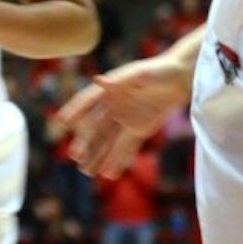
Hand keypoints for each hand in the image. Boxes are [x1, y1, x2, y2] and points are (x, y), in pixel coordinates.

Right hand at [58, 56, 191, 176]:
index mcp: (111, 89)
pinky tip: (109, 173)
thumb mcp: (141, 74)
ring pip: (108, 141)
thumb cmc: (160, 70)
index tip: (61, 120)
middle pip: (96, 126)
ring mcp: (126, 119)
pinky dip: (118, 159)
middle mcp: (114, 105)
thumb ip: (120, 80)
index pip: (87, 100)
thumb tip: (98, 80)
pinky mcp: (140, 129)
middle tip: (74, 156)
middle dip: (85, 142)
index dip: (75, 109)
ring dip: (98, 155)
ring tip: (87, 172)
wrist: (181, 78)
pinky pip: (126, 147)